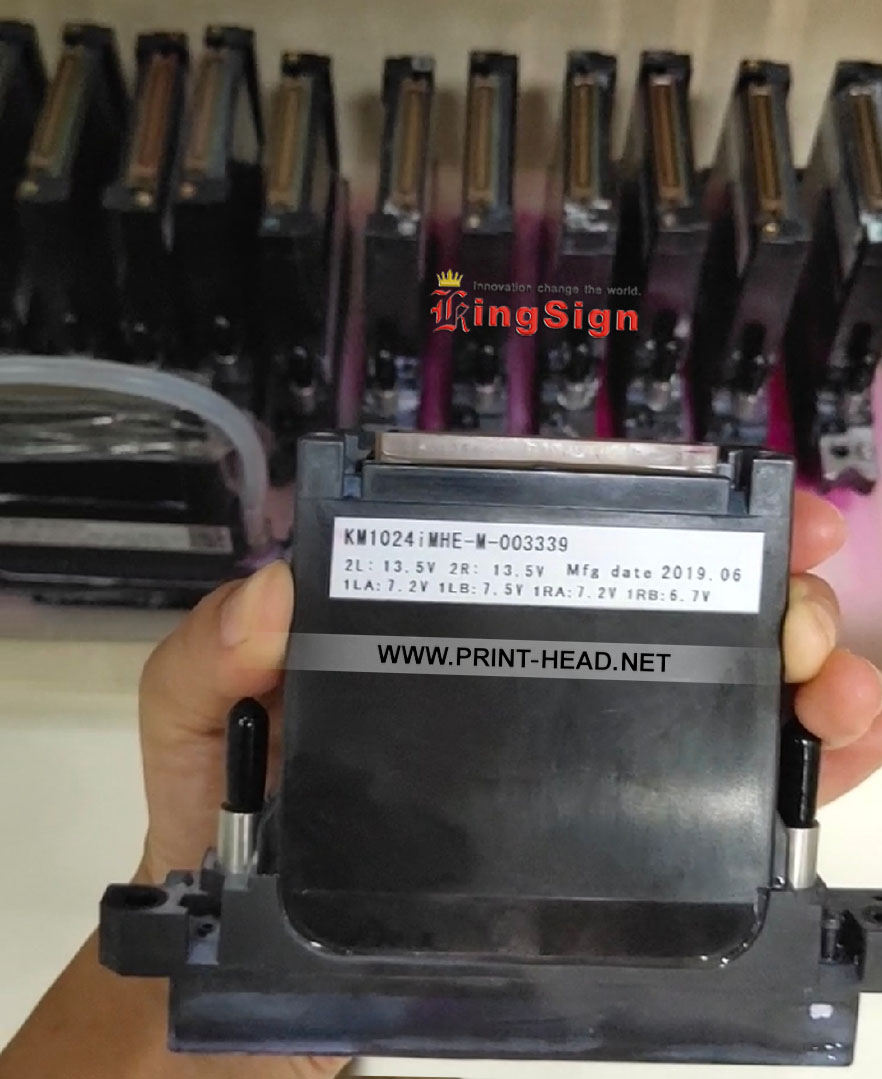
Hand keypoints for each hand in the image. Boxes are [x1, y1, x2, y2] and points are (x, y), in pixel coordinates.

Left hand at [139, 494, 881, 889]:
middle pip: (674, 620)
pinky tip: (824, 756)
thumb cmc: (232, 825)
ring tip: (830, 686)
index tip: (736, 503)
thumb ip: (213, 655)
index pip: (570, 551)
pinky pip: (726, 808)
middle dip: (763, 593)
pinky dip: (794, 776)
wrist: (260, 970)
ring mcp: (583, 771)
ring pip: (724, 704)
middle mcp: (535, 685)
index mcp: (459, 633)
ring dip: (803, 681)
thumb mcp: (199, 719)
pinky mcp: (614, 855)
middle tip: (802, 599)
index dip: (658, 518)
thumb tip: (279, 588)